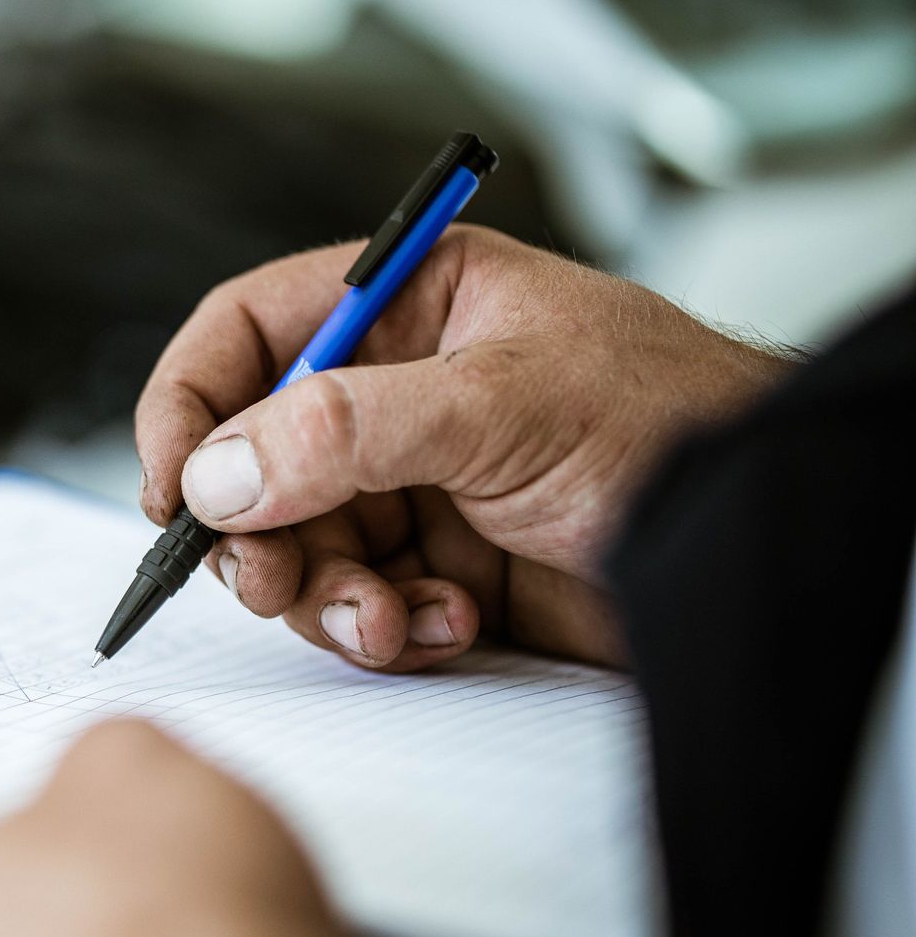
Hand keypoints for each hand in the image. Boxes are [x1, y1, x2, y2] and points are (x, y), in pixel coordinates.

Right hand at [136, 228, 789, 669]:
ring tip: (386, 619)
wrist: (762, 538)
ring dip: (324, 597)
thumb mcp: (498, 405)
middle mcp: (400, 392)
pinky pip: (357, 604)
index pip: (250, 332)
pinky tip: (444, 624)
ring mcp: (417, 485)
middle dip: (257, 530)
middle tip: (270, 579)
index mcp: (410, 307)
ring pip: (297, 546)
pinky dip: (385, 628)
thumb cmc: (674, 423)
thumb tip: (216, 472)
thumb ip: (345, 432)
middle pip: (254, 457)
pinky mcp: (440, 568)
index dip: (191, 403)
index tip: (172, 485)